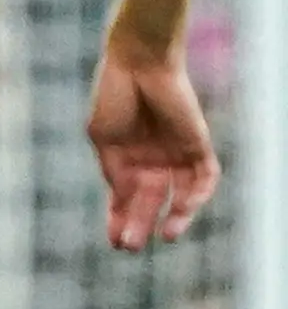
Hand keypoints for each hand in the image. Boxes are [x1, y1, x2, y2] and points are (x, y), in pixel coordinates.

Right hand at [90, 36, 216, 250]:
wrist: (137, 62)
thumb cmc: (113, 95)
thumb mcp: (104, 139)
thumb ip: (114, 171)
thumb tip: (124, 200)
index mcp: (125, 158)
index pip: (124, 198)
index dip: (119, 220)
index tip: (113, 242)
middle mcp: (152, 159)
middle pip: (150, 201)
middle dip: (139, 223)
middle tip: (129, 247)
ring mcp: (176, 152)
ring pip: (178, 195)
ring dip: (172, 217)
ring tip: (162, 236)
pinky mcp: (198, 143)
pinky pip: (204, 176)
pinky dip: (197, 195)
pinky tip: (182, 210)